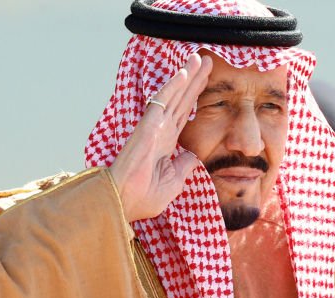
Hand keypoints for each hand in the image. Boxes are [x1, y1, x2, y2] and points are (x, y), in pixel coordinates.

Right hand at [109, 53, 212, 221]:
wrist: (126, 202)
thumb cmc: (144, 197)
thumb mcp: (174, 182)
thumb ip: (184, 166)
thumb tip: (192, 155)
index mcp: (166, 143)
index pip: (184, 114)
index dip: (195, 97)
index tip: (206, 81)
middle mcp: (161, 131)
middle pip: (182, 100)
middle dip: (195, 80)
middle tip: (208, 60)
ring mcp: (155, 126)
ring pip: (174, 95)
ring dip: (187, 76)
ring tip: (200, 58)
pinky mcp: (149, 126)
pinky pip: (162, 102)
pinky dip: (173, 87)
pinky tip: (184, 72)